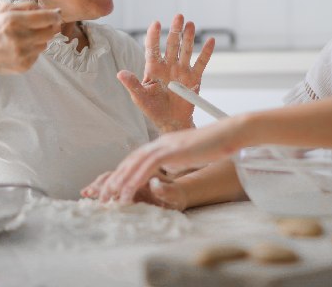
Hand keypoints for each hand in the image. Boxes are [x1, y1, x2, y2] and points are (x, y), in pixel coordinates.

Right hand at [0, 2, 61, 76]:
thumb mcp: (2, 12)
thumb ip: (27, 6)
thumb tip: (50, 9)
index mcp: (13, 21)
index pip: (47, 17)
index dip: (55, 15)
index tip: (56, 15)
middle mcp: (19, 38)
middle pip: (51, 31)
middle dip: (50, 26)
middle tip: (42, 25)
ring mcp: (23, 54)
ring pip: (46, 43)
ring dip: (40, 39)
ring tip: (25, 37)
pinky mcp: (25, 65)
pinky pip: (38, 54)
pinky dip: (33, 50)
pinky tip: (20, 48)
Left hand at [83, 117, 244, 204]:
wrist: (229, 133)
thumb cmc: (215, 145)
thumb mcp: (190, 154)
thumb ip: (176, 160)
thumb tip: (167, 170)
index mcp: (164, 143)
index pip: (136, 158)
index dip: (122, 173)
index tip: (112, 189)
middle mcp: (161, 142)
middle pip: (130, 160)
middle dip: (114, 179)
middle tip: (102, 197)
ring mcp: (166, 145)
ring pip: (135, 163)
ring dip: (120, 181)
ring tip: (109, 198)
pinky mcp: (172, 150)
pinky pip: (148, 166)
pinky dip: (135, 179)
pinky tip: (127, 191)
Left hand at [118, 14, 213, 131]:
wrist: (171, 121)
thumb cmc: (153, 108)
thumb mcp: (140, 97)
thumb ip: (132, 84)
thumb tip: (120, 73)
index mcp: (153, 68)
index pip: (152, 49)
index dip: (154, 36)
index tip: (156, 23)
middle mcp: (168, 66)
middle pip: (172, 45)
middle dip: (175, 31)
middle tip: (178, 16)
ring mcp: (182, 71)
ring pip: (186, 50)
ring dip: (188, 37)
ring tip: (191, 24)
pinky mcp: (194, 78)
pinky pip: (201, 63)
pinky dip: (206, 52)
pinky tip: (210, 41)